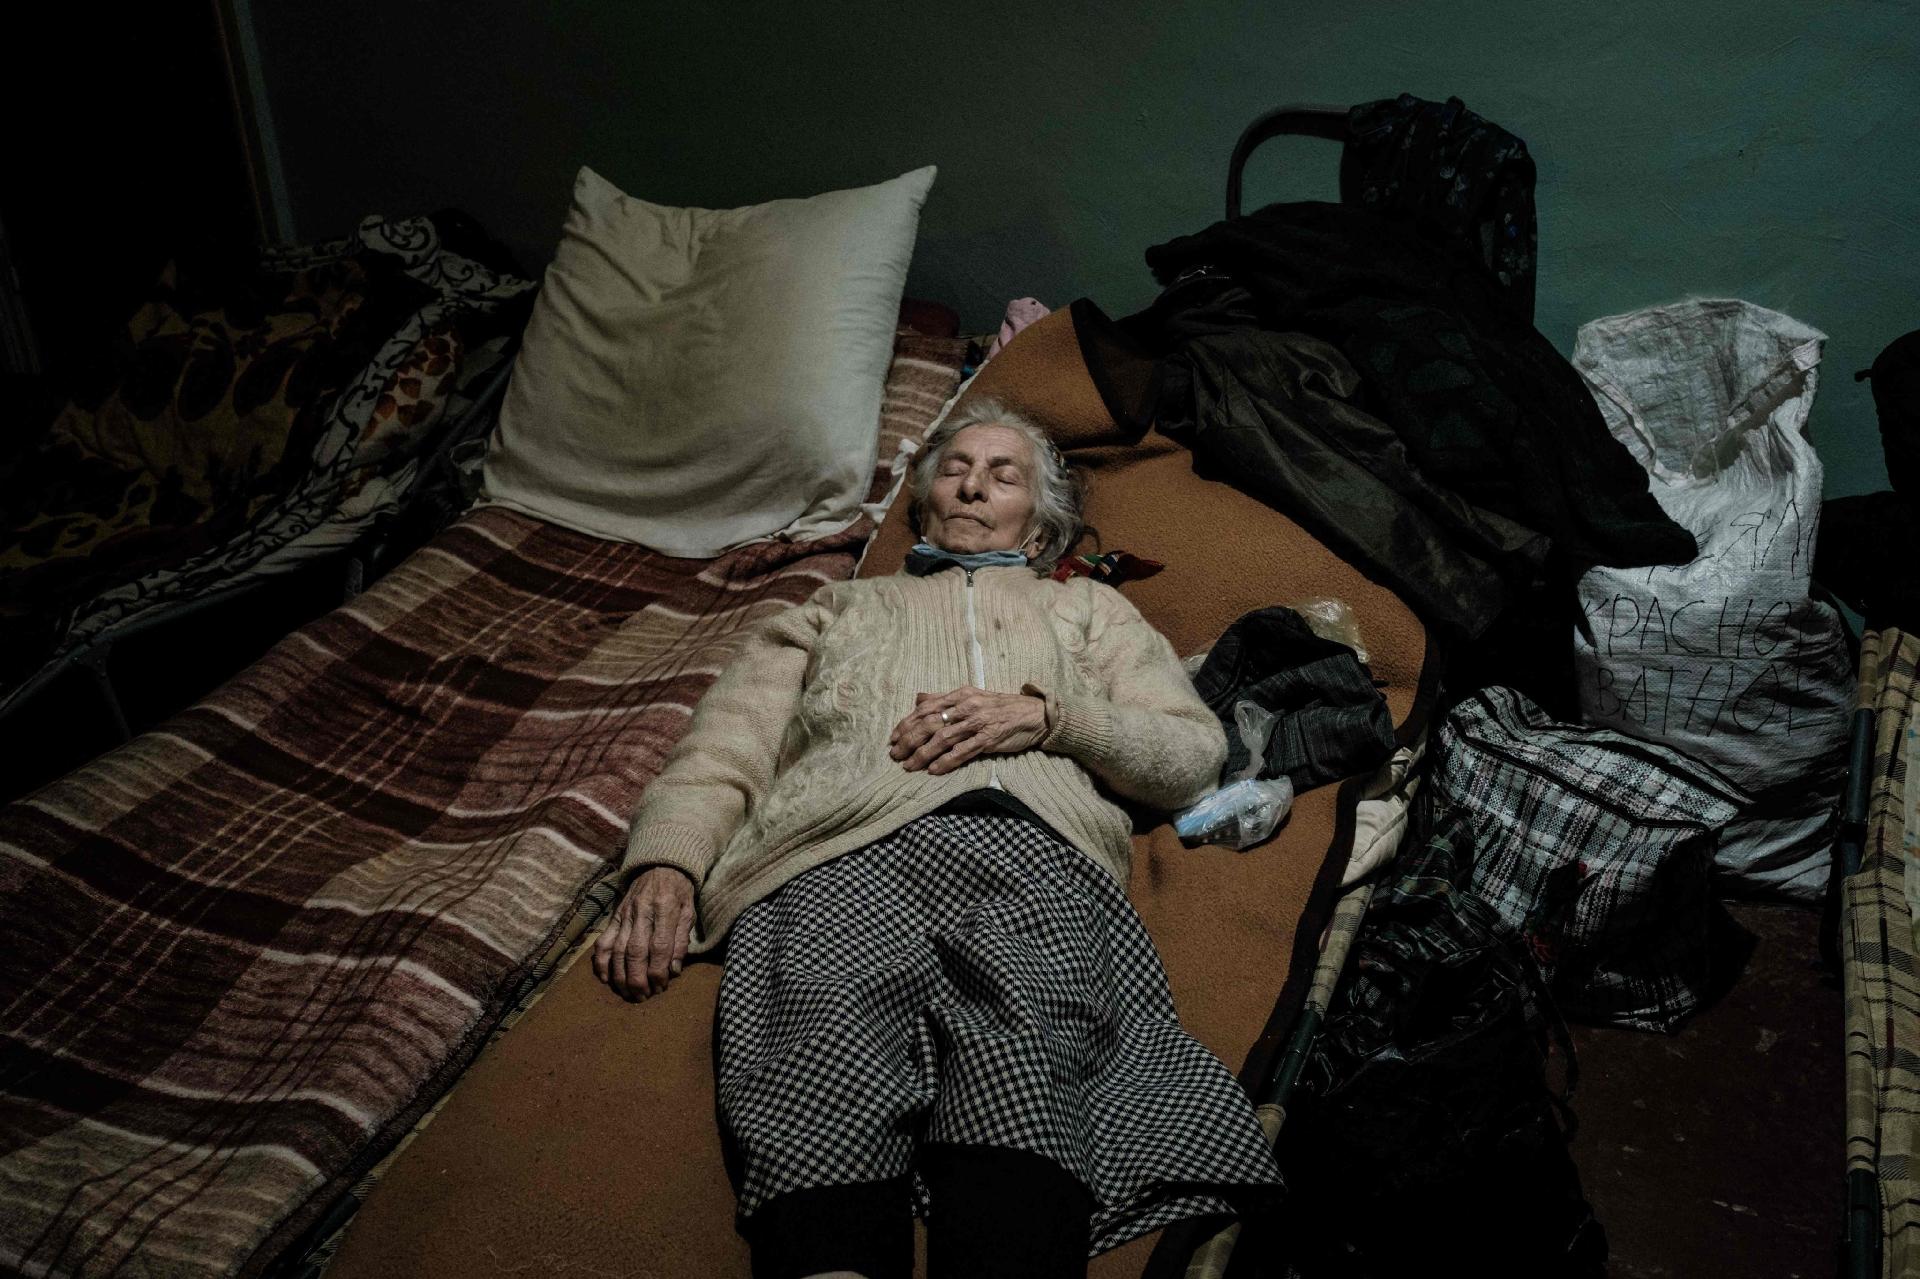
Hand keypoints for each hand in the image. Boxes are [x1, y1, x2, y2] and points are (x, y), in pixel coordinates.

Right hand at [592, 865, 694, 1001]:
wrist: (661, 865)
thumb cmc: (679, 891)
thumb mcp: (689, 911)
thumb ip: (682, 940)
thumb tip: (674, 971)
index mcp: (665, 908)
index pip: (659, 946)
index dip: (658, 970)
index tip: (661, 987)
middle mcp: (642, 911)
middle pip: (635, 951)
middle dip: (637, 979)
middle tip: (642, 997)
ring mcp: (625, 914)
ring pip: (617, 949)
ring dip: (620, 975)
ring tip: (628, 993)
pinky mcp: (614, 916)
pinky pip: (603, 941)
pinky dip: (601, 962)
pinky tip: (606, 978)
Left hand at [888, 687, 1049, 775]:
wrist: (1033, 715)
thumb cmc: (1000, 707)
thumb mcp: (971, 697)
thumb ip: (944, 699)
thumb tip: (918, 698)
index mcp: (960, 695)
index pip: (925, 709)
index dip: (906, 723)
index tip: (893, 737)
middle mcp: (966, 707)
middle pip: (930, 724)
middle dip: (909, 740)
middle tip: (895, 755)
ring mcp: (977, 723)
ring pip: (943, 739)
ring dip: (922, 754)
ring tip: (909, 766)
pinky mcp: (988, 739)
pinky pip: (963, 752)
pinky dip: (946, 761)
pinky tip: (933, 770)